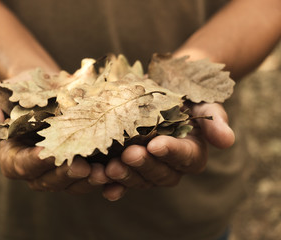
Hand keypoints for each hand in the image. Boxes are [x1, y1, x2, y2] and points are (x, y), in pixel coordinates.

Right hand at [0, 71, 109, 193]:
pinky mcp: (81, 161)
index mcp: (14, 156)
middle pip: (48, 180)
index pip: (21, 166)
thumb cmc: (17, 91)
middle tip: (82, 167)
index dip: (34, 162)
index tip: (47, 153)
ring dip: (88, 181)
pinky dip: (103, 174)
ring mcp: (60, 167)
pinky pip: (91, 174)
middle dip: (65, 175)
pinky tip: (116, 169)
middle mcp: (37, 168)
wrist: (44, 85)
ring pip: (72, 183)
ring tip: (104, 172)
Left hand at [103, 103, 234, 199]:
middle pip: (161, 174)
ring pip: (139, 179)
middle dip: (144, 165)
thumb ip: (215, 119)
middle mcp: (170, 165)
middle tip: (129, 154)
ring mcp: (147, 167)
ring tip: (108, 169)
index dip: (171, 153)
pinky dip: (110, 183)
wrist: (160, 87)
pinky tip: (98, 180)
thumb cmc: (184, 93)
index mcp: (191, 152)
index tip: (156, 144)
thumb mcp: (202, 100)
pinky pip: (120, 180)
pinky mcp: (127, 165)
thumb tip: (227, 141)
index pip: (186, 157)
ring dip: (124, 177)